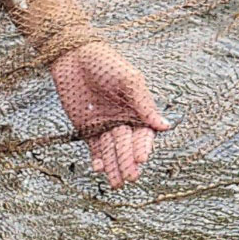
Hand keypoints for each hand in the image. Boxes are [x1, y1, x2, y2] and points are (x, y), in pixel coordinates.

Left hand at [49, 43, 169, 187]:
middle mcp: (123, 121)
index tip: (141, 158)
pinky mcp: (86, 129)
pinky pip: (94, 148)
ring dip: (114, 166)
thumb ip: (144, 104)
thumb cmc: (106, 63)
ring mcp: (104, 126)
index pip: (143, 134)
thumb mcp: (129, 80)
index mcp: (137, 110)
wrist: (73, 56)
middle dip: (128, 161)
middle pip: (127, 146)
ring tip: (116, 183)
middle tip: (130, 177)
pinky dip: (98, 159)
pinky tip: (100, 168)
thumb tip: (164, 126)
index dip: (142, 146)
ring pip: (111, 151)